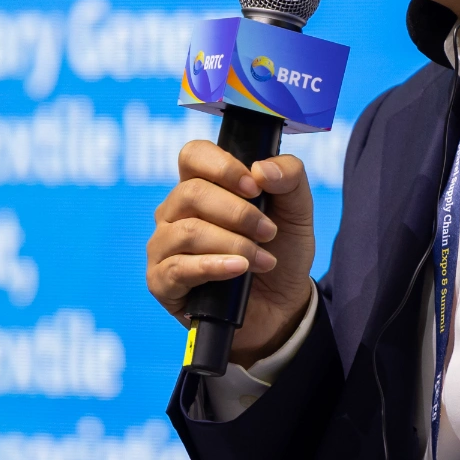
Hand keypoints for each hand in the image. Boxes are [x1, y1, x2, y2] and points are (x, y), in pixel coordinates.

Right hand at [146, 140, 315, 366]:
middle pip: (191, 193)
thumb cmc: (281, 250)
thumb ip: (290, 177)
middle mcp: (174, 212)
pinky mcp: (162, 282)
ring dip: (234, 244)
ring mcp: (163, 246)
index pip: (193, 155)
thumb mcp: (297, 210)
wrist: (282, 305)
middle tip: (268, 232)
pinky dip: (214, 266)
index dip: (222, 166)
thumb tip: (261, 169)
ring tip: (262, 260)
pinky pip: (179, 268)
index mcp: (201, 185)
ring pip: (187, 231)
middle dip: (238, 213)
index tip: (255, 187)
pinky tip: (239, 270)